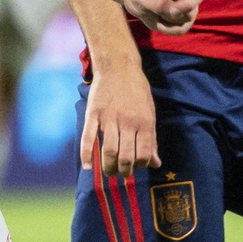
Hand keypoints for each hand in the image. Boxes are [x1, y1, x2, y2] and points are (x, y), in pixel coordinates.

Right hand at [80, 62, 158, 176]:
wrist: (118, 67)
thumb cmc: (137, 91)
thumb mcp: (150, 113)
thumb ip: (151, 139)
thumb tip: (156, 163)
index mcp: (145, 122)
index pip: (143, 154)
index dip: (140, 166)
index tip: (136, 167)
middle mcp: (127, 122)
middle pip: (126, 157)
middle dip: (124, 171)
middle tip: (121, 174)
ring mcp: (109, 118)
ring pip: (109, 151)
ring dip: (108, 167)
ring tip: (109, 172)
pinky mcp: (93, 114)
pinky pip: (88, 138)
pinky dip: (86, 155)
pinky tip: (87, 167)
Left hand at [120, 0, 205, 34]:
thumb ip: (158, 2)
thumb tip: (176, 12)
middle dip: (186, 5)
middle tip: (171, 11)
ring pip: (191, 13)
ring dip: (170, 18)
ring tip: (155, 13)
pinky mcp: (187, 13)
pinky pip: (184, 27)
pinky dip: (170, 29)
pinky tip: (159, 23)